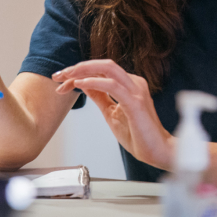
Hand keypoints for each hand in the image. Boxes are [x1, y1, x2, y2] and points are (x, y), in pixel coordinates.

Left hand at [53, 59, 174, 170]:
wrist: (158, 152)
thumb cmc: (139, 135)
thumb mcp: (111, 113)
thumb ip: (100, 96)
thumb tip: (84, 84)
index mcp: (129, 84)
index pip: (101, 70)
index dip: (79, 73)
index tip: (61, 81)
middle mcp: (133, 82)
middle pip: (103, 64)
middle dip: (78, 67)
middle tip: (58, 75)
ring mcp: (136, 90)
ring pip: (108, 69)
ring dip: (83, 71)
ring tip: (66, 77)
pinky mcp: (135, 102)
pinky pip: (113, 85)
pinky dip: (94, 82)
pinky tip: (80, 84)